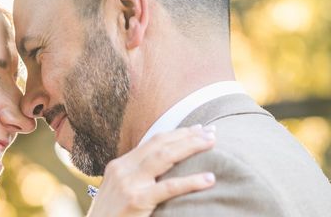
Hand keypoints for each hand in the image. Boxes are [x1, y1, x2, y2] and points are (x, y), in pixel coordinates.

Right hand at [86, 125, 215, 216]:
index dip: (176, 134)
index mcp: (119, 165)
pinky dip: (191, 181)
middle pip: (160, 144)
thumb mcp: (118, 192)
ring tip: (212, 143)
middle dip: (187, 135)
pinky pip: (168, 187)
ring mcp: (129, 183)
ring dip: (190, 147)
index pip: (152, 142)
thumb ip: (135, 179)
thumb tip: (162, 173)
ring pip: (164, 157)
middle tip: (211, 132)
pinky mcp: (137, 200)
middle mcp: (123, 169)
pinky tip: (208, 178)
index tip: (197, 129)